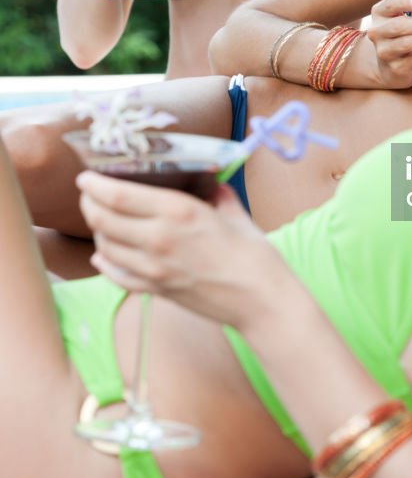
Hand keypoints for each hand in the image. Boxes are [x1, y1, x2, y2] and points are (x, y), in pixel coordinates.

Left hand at [77, 171, 271, 328]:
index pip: (119, 195)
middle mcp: (159, 239)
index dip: (94, 185)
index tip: (86, 177)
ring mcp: (153, 269)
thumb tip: (209, 181)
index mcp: (179, 212)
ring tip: (101, 220)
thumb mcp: (234, 212)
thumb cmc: (253, 254)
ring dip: (97, 231)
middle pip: (103, 219)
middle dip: (89, 204)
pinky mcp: (155, 290)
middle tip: (89, 195)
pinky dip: (105, 263)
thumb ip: (216, 194)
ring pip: (105, 247)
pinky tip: (104, 254)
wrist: (260, 300)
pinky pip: (116, 275)